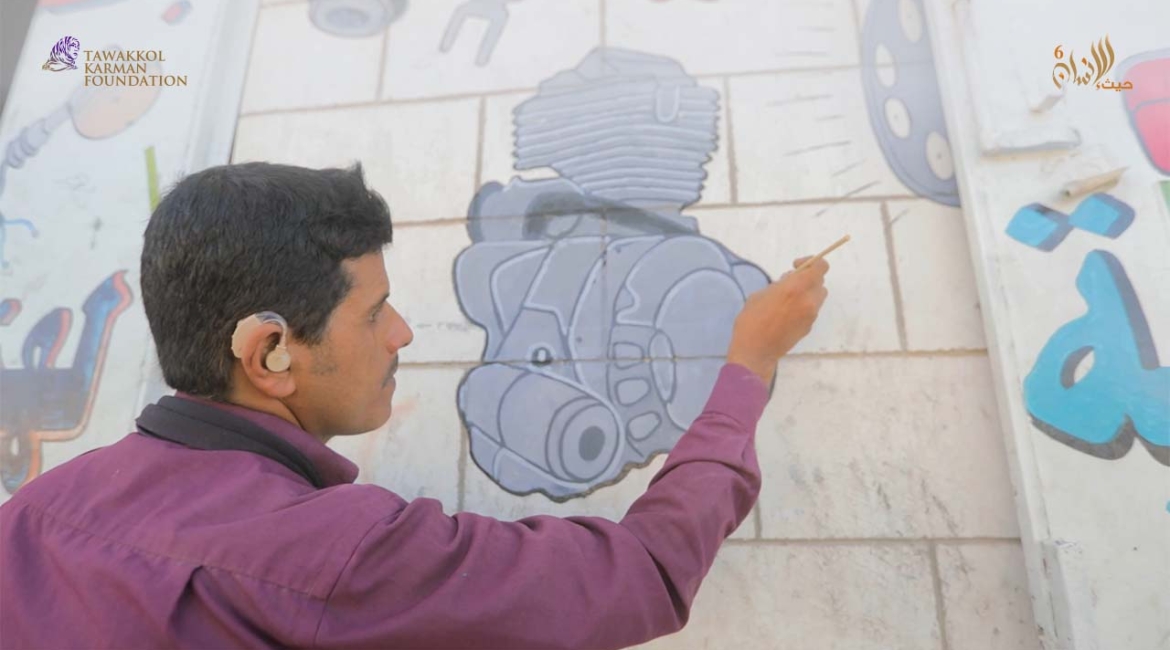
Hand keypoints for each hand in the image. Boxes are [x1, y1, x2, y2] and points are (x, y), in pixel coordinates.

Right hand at [726, 256, 830, 384]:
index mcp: (796, 287)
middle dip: (807, 279)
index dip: (811, 262)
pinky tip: (786, 315)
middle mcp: (809, 300)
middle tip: (789, 285)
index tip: (796, 266)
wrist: (756, 351)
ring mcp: (811, 315)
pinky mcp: (809, 327)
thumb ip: (779, 285)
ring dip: (807, 293)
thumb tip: (789, 282)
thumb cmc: (752, 320)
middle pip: (819, 281)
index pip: (820, 266)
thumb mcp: (760, 295)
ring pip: (817, 296)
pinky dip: (803, 307)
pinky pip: (812, 310)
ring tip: (788, 300)